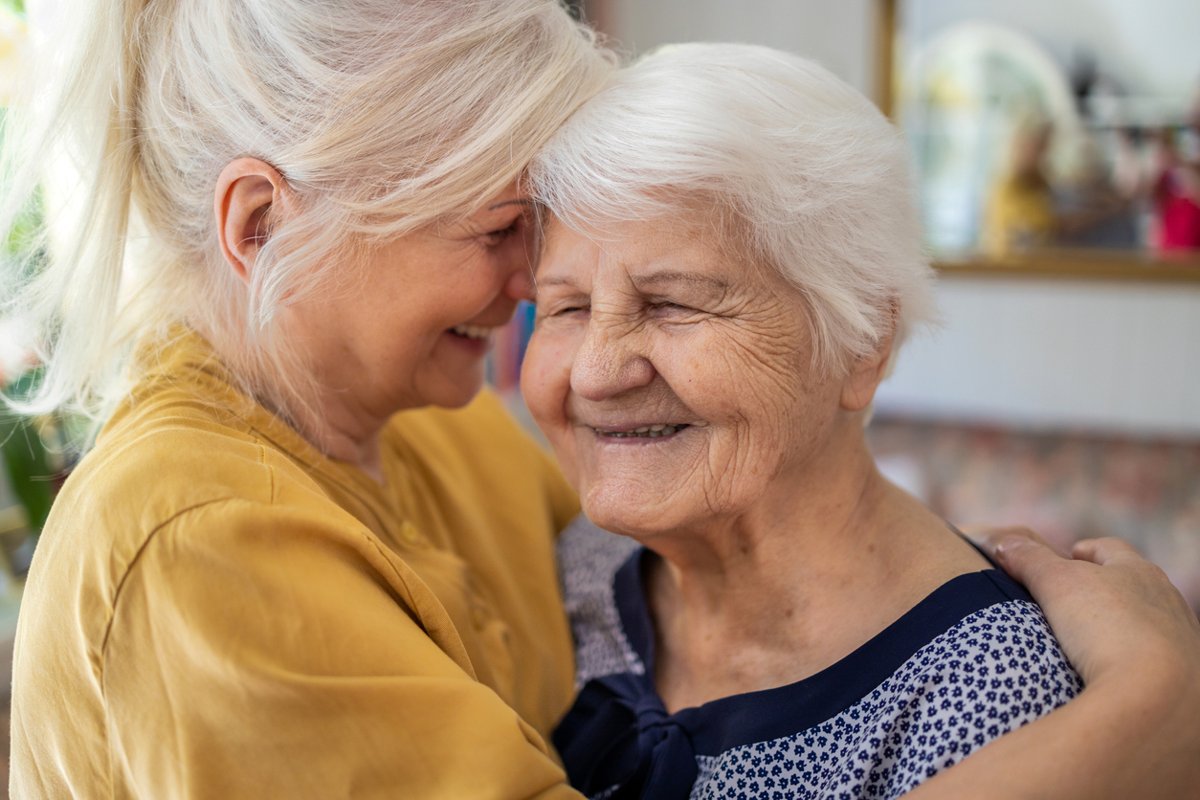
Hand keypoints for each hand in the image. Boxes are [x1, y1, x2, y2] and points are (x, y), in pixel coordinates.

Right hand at [910, 529, 1199, 798]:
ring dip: (1118, 630)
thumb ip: (1029, 559)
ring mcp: (1179, 643)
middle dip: (1103, 590)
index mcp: (1139, 572)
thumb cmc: (1108, 628)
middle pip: (1131, 587)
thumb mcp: (1055, 583)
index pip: (1111, 550)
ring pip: (1144, 626)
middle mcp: (1167, 603)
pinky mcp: (1181, 682)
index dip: (1085, 551)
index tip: (1067, 556)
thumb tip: (1003, 543)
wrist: (1159, 699)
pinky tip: (1107, 677)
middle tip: (1068, 600)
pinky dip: (1129, 664)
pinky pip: (1150, 664)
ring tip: (1084, 644)